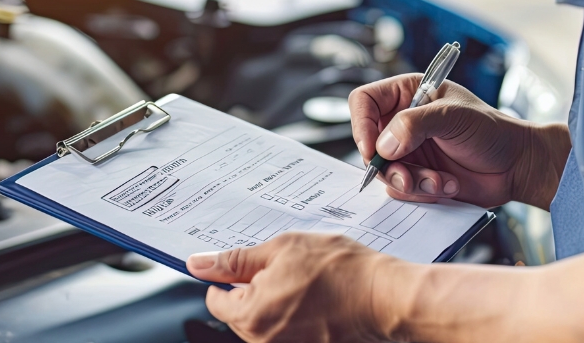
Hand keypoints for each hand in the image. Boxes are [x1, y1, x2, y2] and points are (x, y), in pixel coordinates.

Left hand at [187, 233, 398, 342]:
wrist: (384, 296)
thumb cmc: (339, 270)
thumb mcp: (282, 249)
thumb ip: (236, 260)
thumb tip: (199, 264)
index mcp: (250, 315)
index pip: (216, 300)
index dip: (229, 277)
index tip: (246, 266)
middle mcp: (264, 341)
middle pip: (239, 314)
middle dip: (254, 290)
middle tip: (286, 269)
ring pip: (264, 324)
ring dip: (276, 302)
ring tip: (306, 283)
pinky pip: (287, 332)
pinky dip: (295, 316)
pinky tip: (316, 299)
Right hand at [349, 74, 568, 207]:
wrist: (516, 166)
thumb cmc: (491, 131)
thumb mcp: (453, 117)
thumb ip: (415, 124)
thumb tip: (383, 146)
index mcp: (407, 94)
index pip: (364, 101)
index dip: (361, 124)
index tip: (372, 148)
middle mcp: (402, 123)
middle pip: (368, 143)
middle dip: (388, 165)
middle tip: (408, 174)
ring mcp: (408, 152)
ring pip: (384, 172)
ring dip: (410, 182)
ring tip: (439, 182)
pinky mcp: (417, 177)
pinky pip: (400, 190)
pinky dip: (422, 192)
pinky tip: (447, 185)